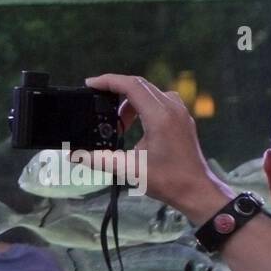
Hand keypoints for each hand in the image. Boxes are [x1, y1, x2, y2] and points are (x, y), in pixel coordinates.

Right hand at [80, 74, 231, 220]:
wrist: (196, 190)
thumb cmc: (166, 180)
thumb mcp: (128, 169)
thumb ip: (99, 159)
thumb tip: (74, 156)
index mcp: (160, 116)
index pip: (132, 86)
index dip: (109, 81)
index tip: (90, 84)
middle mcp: (172, 108)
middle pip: (141, 85)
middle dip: (116, 91)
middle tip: (97, 102)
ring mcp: (180, 112)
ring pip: (150, 93)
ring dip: (130, 101)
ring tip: (118, 123)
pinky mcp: (182, 120)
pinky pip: (160, 101)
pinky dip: (143, 107)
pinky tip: (135, 126)